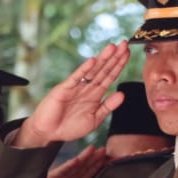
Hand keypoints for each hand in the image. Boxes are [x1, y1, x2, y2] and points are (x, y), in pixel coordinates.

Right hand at [14, 43, 130, 147]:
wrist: (49, 133)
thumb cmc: (70, 127)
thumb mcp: (94, 119)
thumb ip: (107, 107)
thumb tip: (122, 94)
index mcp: (95, 94)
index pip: (109, 76)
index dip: (119, 65)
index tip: (128, 54)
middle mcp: (86, 87)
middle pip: (103, 69)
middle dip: (114, 57)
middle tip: (125, 44)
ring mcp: (75, 87)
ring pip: (92, 70)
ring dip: (102, 59)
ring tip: (113, 47)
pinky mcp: (64, 89)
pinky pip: (76, 78)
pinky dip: (84, 69)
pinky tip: (93, 61)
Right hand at [35, 146, 109, 177]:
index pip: (88, 174)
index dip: (98, 166)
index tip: (108, 159)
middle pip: (84, 168)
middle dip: (94, 158)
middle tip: (104, 149)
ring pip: (75, 167)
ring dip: (84, 158)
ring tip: (92, 149)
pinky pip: (61, 172)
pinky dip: (68, 166)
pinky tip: (76, 160)